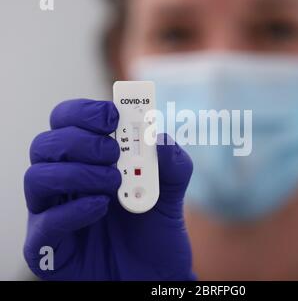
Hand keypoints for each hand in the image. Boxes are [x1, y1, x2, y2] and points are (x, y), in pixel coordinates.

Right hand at [23, 99, 194, 280]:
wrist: (154, 274)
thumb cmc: (154, 231)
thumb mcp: (171, 193)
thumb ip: (171, 164)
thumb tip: (159, 137)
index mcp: (87, 162)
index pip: (67, 123)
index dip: (84, 112)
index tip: (112, 115)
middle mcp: (65, 182)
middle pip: (46, 144)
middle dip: (80, 141)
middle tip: (113, 152)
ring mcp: (52, 213)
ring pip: (37, 177)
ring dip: (78, 173)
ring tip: (113, 182)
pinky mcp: (48, 246)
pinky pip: (45, 222)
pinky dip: (74, 209)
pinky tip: (101, 207)